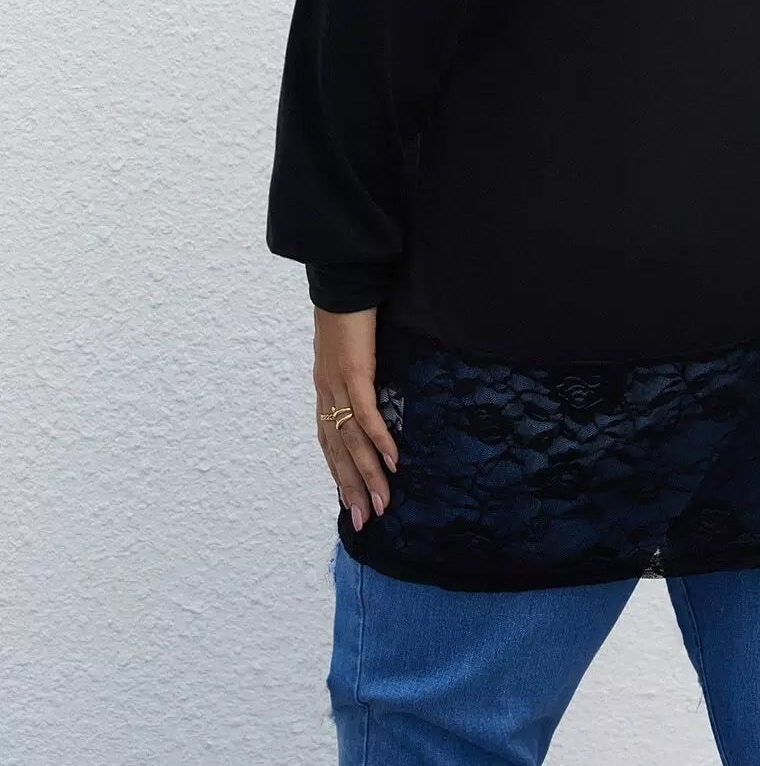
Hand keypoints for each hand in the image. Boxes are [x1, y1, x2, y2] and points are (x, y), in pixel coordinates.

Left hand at [313, 305, 398, 531]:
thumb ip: (360, 372)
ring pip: (352, 441)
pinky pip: (366, 414)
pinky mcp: (354, 372)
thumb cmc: (351, 309)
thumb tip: (377, 389)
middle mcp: (327, 393)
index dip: (341, 473)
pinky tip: (394, 461)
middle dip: (353, 487)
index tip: (353, 503)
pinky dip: (379, 440)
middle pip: (338, 451)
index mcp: (326, 389)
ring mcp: (338, 384)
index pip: (331, 442)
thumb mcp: (354, 349)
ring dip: (369, 474)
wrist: (343, 279)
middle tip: (367, 520)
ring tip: (383, 503)